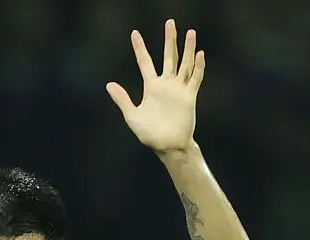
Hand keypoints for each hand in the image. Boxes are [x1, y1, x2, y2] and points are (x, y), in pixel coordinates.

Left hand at [106, 20, 205, 154]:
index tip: (134, 33)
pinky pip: (194, 79)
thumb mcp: (132, 116)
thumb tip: (109, 84)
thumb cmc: (149, 134)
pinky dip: (198, 67)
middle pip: (169, 57)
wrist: (167, 146)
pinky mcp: (189, 97)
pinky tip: (200, 55)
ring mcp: (179, 89)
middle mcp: (166, 84)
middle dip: (170, 40)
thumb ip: (122, 99)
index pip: (145, 62)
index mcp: (151, 87)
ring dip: (188, 49)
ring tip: (191, 32)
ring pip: (184, 64)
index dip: (140, 48)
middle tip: (170, 22)